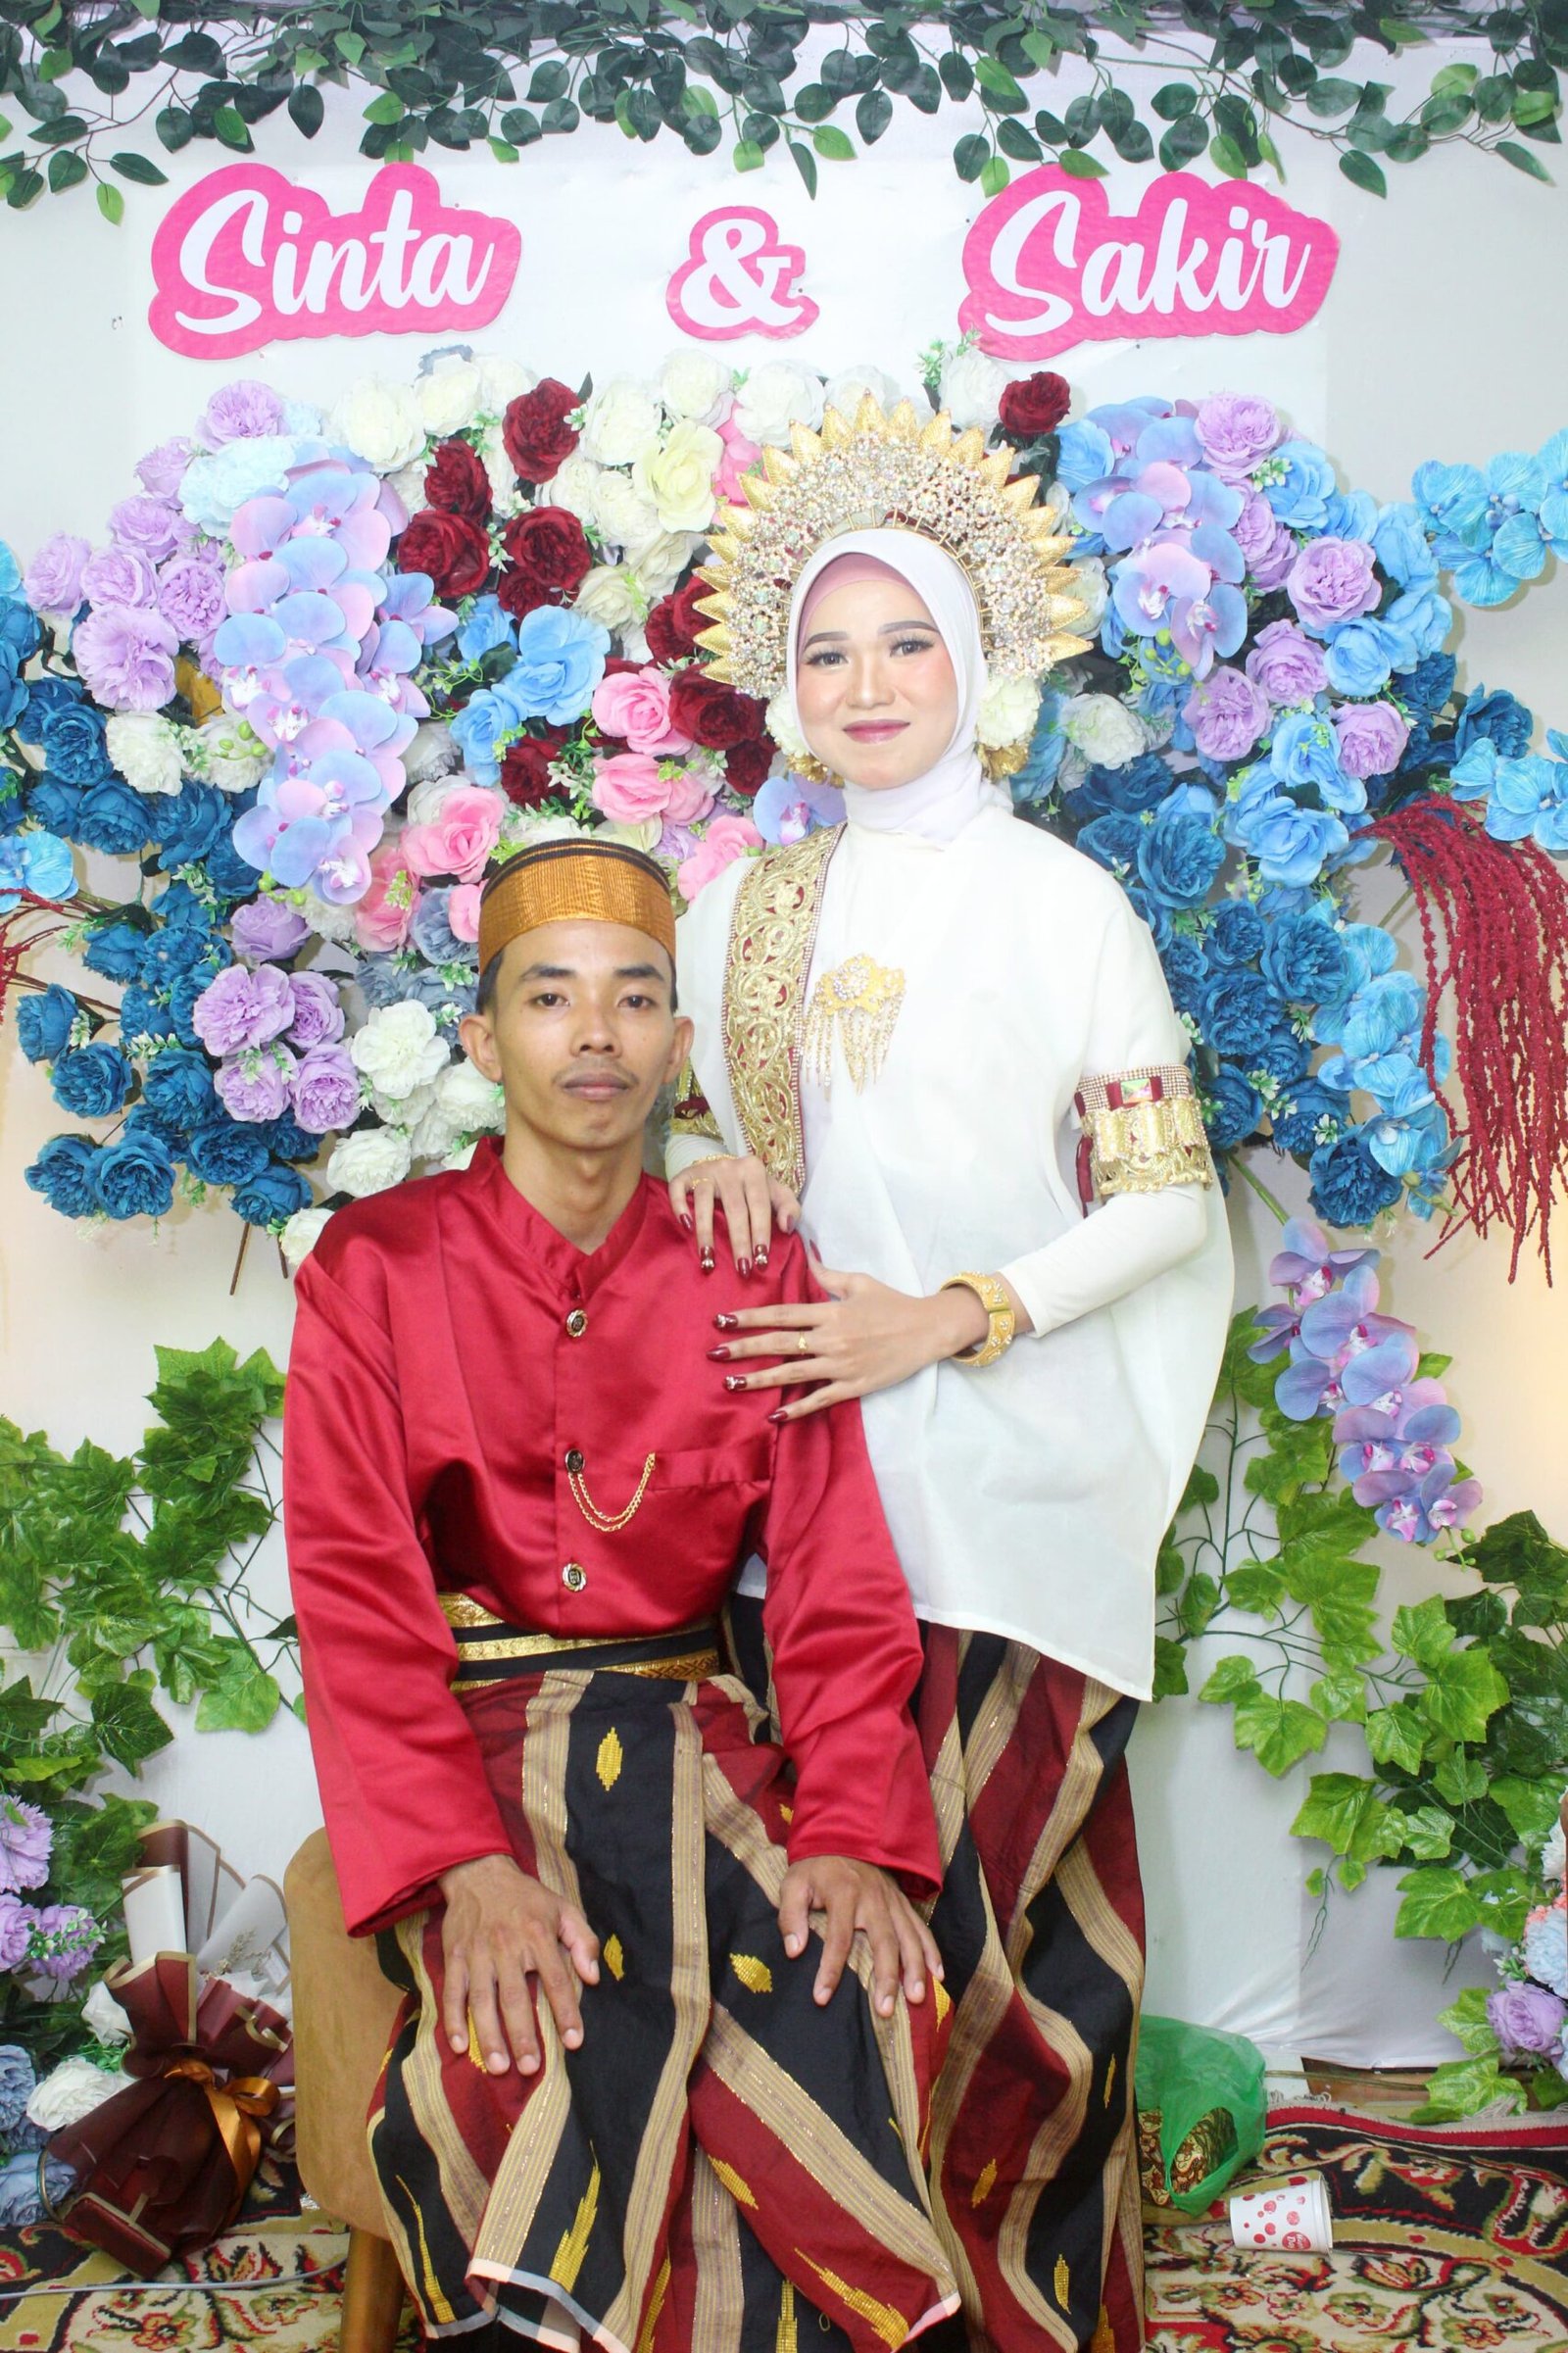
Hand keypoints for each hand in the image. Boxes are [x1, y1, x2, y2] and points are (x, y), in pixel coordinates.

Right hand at [438, 1853, 598, 2076]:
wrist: (479, 1873)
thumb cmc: (526, 1898)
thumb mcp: (563, 1908)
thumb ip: (583, 1940)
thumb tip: (593, 1978)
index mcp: (537, 1936)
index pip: (556, 1980)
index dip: (566, 2012)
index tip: (574, 2042)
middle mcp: (506, 1947)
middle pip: (515, 1998)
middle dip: (523, 2035)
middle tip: (531, 2067)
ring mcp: (477, 1954)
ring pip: (482, 2001)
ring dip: (489, 2036)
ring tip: (500, 2067)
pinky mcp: (454, 1957)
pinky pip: (452, 1993)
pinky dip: (453, 2020)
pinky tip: (460, 2045)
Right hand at [669, 1155, 801, 1275]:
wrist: (724, 1166)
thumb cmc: (753, 1187)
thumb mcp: (776, 1192)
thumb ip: (789, 1207)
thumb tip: (787, 1226)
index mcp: (754, 1171)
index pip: (760, 1205)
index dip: (761, 1233)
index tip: (761, 1260)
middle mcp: (730, 1168)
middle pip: (734, 1209)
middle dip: (739, 1241)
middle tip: (742, 1269)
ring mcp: (706, 1170)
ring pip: (704, 1202)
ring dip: (706, 1234)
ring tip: (708, 1260)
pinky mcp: (687, 1174)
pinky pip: (678, 1189)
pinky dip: (680, 1207)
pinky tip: (685, 1227)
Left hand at [711, 1264, 989, 1419]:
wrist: (928, 1330)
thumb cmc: (893, 1303)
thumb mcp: (860, 1282)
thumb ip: (827, 1274)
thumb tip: (804, 1257)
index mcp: (830, 1312)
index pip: (782, 1314)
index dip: (751, 1317)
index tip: (723, 1319)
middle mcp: (831, 1339)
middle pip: (779, 1344)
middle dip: (744, 1348)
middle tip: (714, 1353)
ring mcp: (841, 1365)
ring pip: (792, 1373)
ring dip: (759, 1380)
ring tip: (730, 1384)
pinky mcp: (853, 1386)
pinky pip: (820, 1399)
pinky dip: (796, 1409)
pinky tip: (773, 1416)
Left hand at [777, 1855, 942, 2017]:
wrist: (843, 1837)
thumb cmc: (816, 1868)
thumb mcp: (793, 1884)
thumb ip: (790, 1916)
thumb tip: (794, 1951)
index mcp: (844, 1893)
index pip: (839, 1938)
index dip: (830, 1969)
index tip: (822, 1998)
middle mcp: (874, 1898)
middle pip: (884, 1942)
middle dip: (886, 1978)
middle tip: (884, 2010)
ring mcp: (893, 1901)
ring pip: (909, 1938)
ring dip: (914, 1969)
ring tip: (916, 1999)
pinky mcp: (903, 1903)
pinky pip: (922, 1929)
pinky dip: (932, 1952)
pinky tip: (937, 1976)